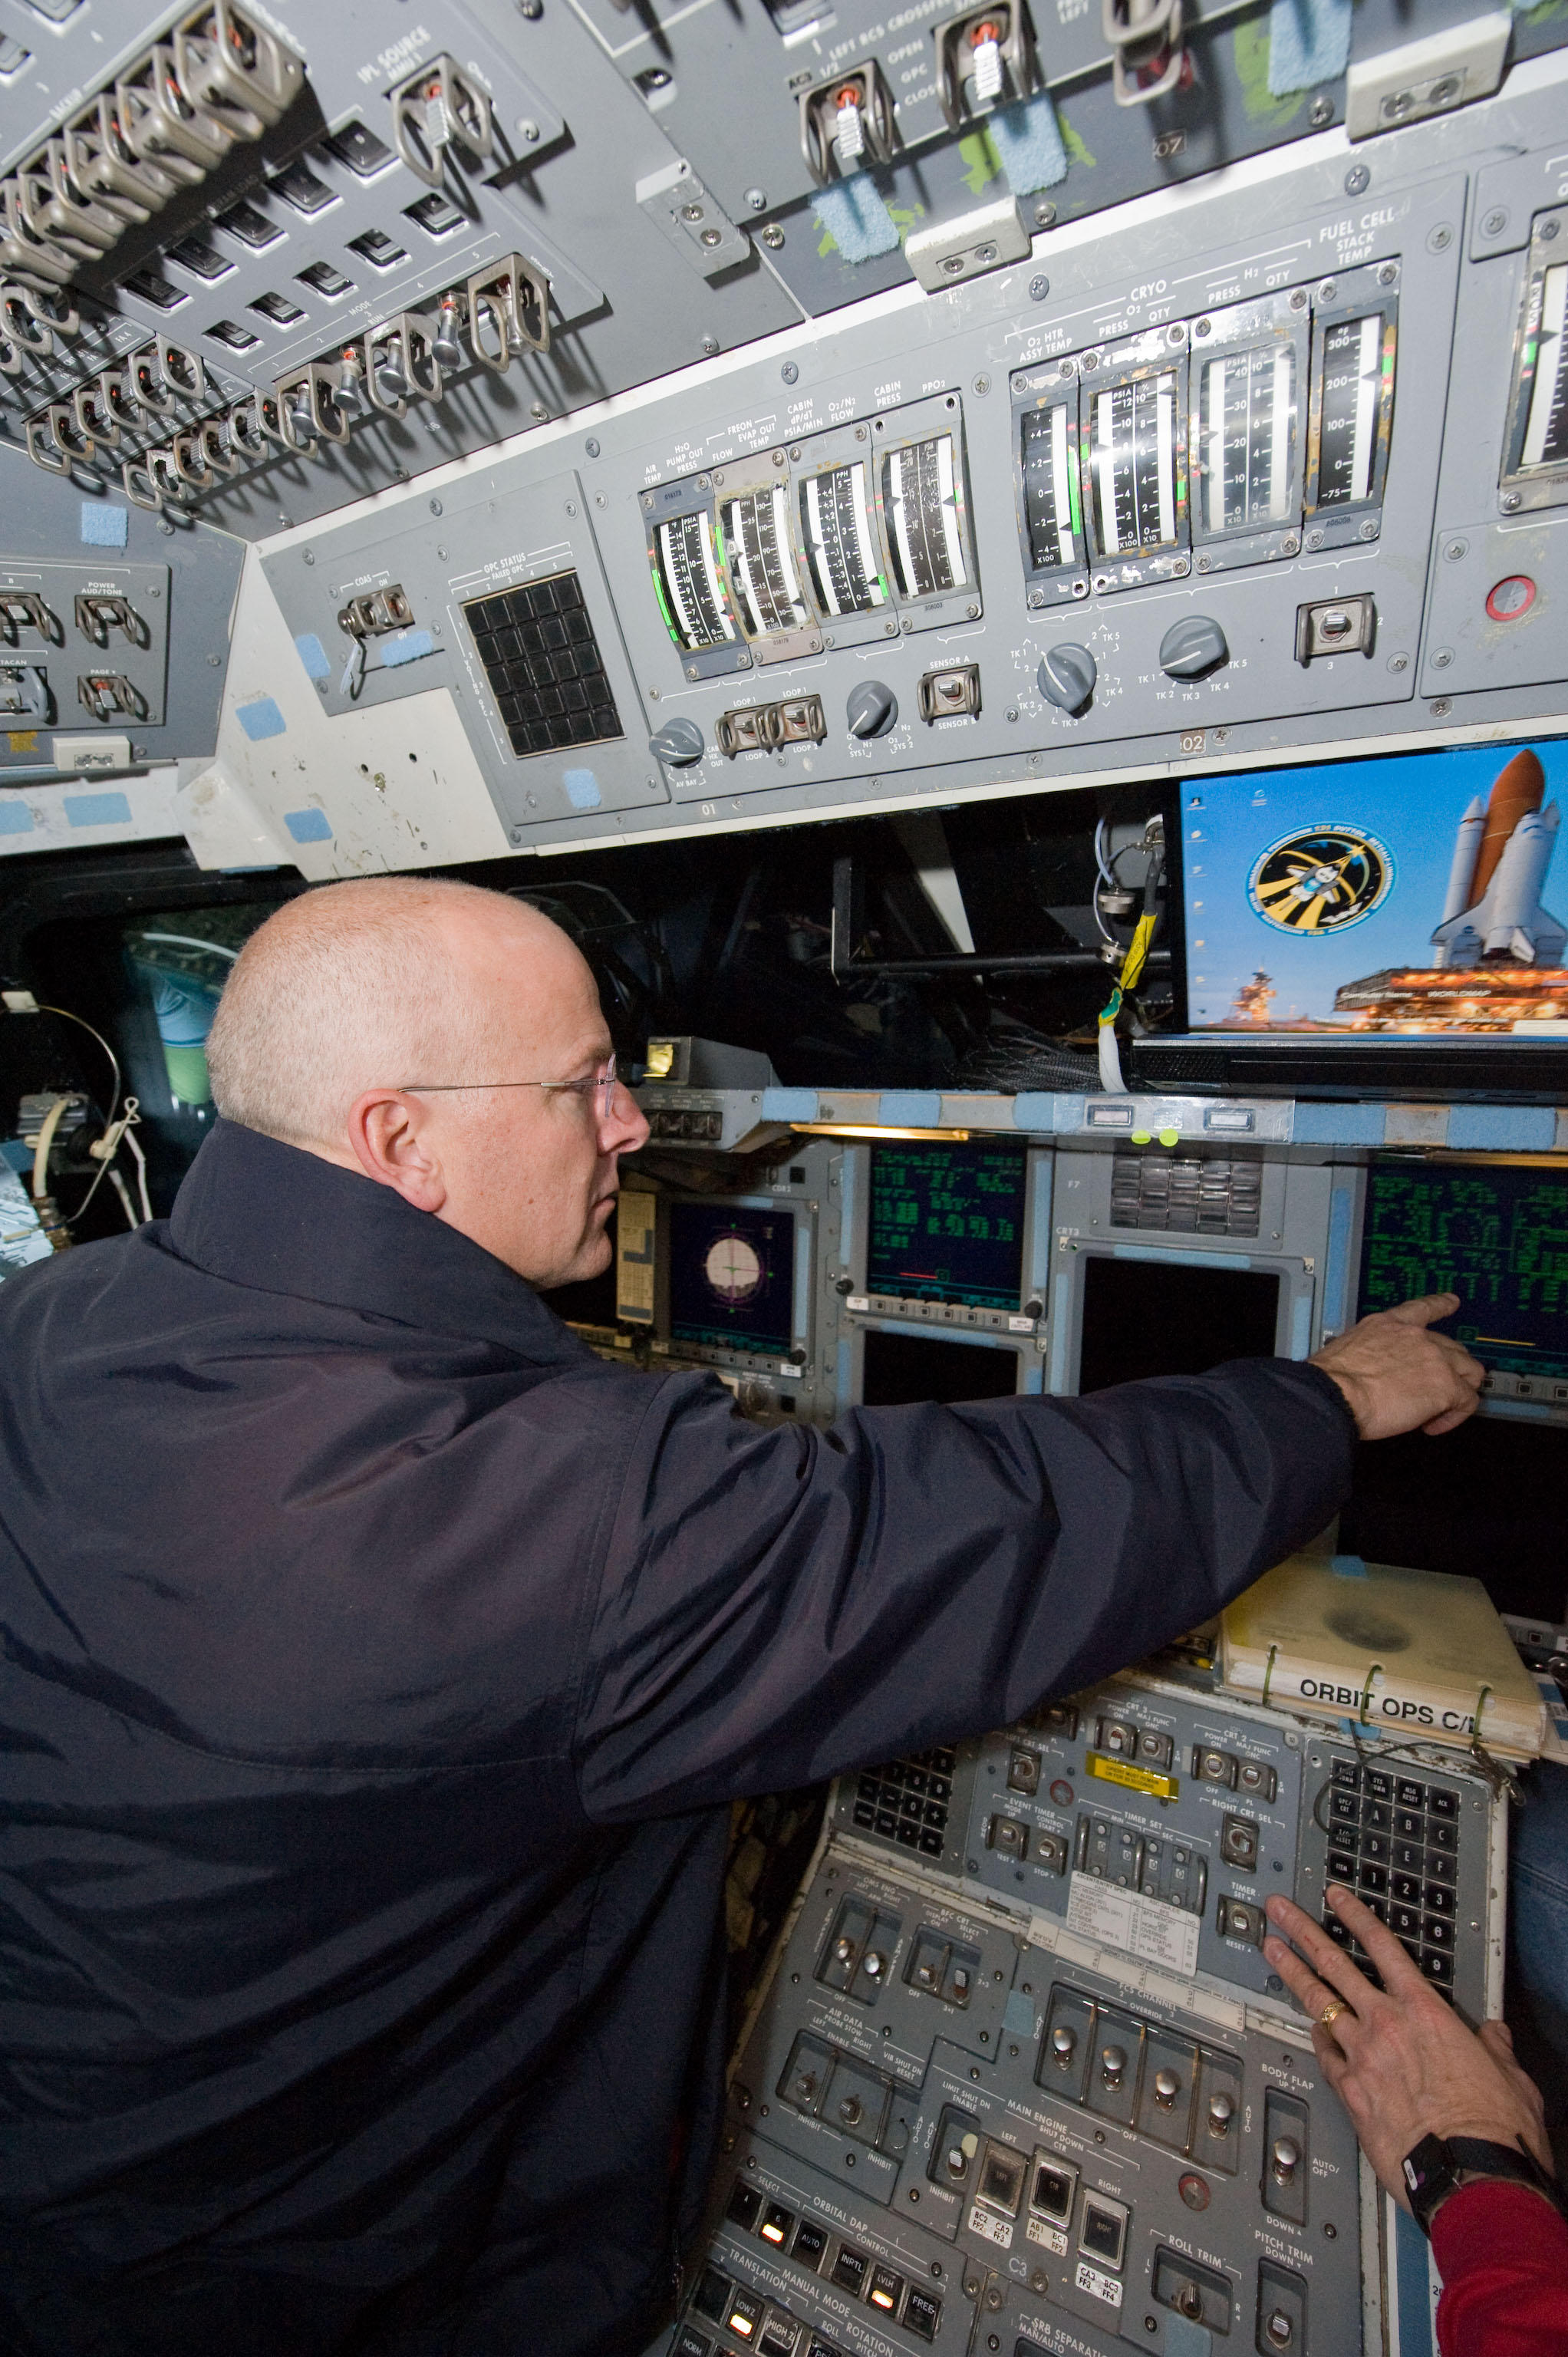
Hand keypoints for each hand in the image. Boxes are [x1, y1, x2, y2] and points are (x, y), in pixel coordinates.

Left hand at [1263, 1886, 1551, 2210]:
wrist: (1472, 2177)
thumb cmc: (1495, 2131)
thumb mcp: (1509, 2075)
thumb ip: (1494, 2048)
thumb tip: (1493, 2035)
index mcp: (1426, 2012)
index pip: (1384, 1948)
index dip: (1356, 1917)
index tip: (1335, 1897)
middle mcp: (1387, 2027)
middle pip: (1335, 1965)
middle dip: (1303, 1931)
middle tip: (1280, 1910)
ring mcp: (1363, 2059)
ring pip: (1318, 2004)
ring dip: (1291, 1973)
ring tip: (1271, 1950)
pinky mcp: (1350, 2094)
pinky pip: (1323, 2056)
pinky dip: (1315, 2038)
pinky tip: (1306, 2029)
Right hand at [1311, 1293, 1483, 1439]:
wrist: (1335, 1393)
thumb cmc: (1331, 1380)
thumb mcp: (1349, 1351)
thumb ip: (1371, 1355)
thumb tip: (1372, 1375)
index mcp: (1388, 1324)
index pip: (1422, 1308)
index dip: (1441, 1305)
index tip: (1451, 1302)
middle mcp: (1416, 1336)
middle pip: (1452, 1347)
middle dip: (1448, 1370)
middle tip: (1432, 1392)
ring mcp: (1435, 1359)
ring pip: (1469, 1371)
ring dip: (1459, 1391)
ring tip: (1441, 1410)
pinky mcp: (1446, 1386)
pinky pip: (1466, 1402)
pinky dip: (1454, 1416)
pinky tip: (1434, 1425)